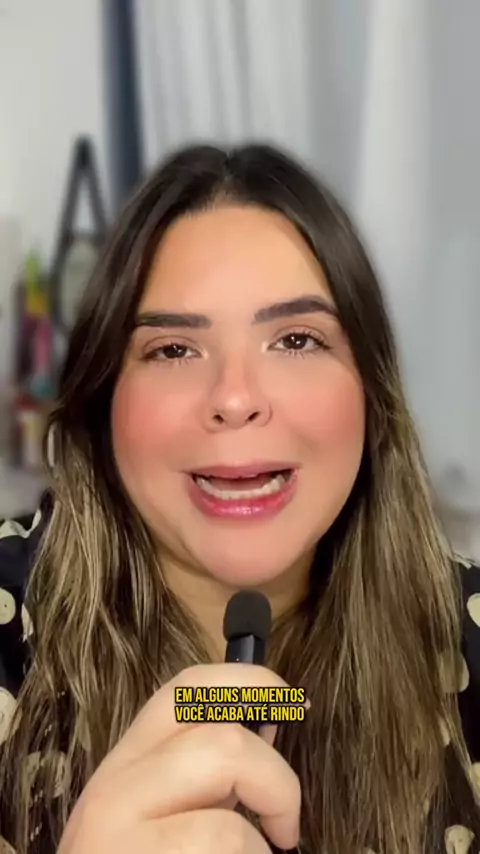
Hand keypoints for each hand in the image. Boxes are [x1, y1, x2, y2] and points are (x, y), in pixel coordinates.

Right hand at [58, 664, 301, 852]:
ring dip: (261, 842)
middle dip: (276, 778)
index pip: (188, 688)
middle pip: (219, 735)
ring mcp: (117, 829)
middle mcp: (115, 785)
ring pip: (225, 803)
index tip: (294, 705)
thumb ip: (210, 776)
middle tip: (286, 826)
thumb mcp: (167, 815)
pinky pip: (223, 848)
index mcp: (130, 761)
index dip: (252, 683)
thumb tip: (272, 724)